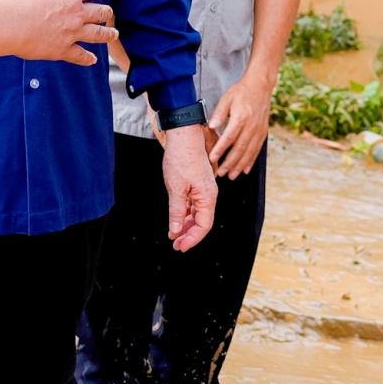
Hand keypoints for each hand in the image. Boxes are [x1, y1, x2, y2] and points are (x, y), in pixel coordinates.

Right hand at [0, 0, 116, 65]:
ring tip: (114, 34)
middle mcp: (77, 11)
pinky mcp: (62, 49)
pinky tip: (92, 60)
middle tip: (108, 13)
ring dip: (108, 34)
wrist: (9, 19)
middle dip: (105, 12)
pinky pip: (79, 55)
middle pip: (100, 11)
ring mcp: (72, 32)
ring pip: (97, 34)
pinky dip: (87, 58)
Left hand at [160, 124, 216, 252]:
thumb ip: (176, 211)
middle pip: (202, 222)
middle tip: (175, 245)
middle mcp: (209, 195)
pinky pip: (193, 205)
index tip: (179, 247)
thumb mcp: (175, 188)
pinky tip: (176, 220)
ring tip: (173, 235)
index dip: (192, 239)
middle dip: (188, 235)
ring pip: (197, 214)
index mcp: (208, 197)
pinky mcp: (197, 185)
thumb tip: (175, 231)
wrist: (183, 136)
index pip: (204, 226)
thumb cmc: (181, 158)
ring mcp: (203, 190)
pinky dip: (185, 214)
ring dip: (186, 226)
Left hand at [209, 75, 271, 179]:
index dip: (220, 149)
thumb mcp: (226, 99)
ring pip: (249, 152)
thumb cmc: (241, 92)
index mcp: (241, 117)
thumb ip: (219, 114)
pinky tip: (245, 169)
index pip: (229, 137)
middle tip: (221, 173)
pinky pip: (257, 149)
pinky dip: (251, 161)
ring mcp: (259, 130)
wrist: (260, 86)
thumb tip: (211, 126)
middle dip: (230, 163)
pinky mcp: (263, 132)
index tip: (213, 159)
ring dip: (240, 166)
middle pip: (240, 148)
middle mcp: (251, 126)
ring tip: (232, 176)